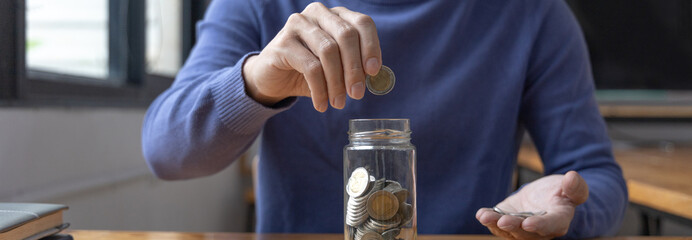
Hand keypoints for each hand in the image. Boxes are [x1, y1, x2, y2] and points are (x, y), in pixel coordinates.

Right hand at [242, 2, 381, 111]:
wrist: (272, 79)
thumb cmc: (308, 72)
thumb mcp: (336, 68)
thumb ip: (355, 67)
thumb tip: (374, 77)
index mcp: (336, 16)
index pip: (362, 23)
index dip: (371, 46)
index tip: (374, 71)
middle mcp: (317, 14)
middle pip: (346, 35)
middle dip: (354, 68)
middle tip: (357, 94)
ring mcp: (298, 25)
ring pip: (328, 51)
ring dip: (337, 82)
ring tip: (339, 103)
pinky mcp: (283, 43)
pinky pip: (310, 67)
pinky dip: (320, 89)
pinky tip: (321, 104)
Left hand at [476, 171, 588, 239]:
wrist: (546, 197)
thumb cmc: (562, 193)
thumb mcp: (572, 188)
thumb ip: (575, 187)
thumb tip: (572, 177)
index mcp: (559, 221)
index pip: (550, 225)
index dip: (540, 225)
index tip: (528, 223)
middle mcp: (539, 231)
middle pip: (525, 233)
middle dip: (514, 227)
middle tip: (503, 221)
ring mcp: (521, 229)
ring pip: (508, 231)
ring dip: (496, 225)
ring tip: (485, 217)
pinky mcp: (508, 222)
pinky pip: (497, 225)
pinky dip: (489, 220)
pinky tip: (481, 214)